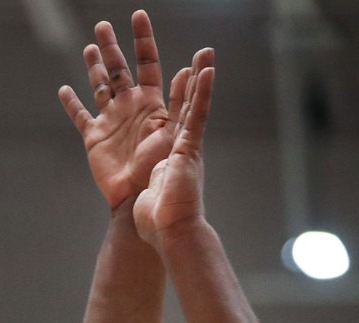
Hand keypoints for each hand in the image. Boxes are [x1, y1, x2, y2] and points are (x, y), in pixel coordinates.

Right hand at [58, 11, 188, 209]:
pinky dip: (71, 104)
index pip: (148, 62)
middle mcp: (131, 107)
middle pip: (119, 69)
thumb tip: (191, 66)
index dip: (143, 39)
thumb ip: (183, 99)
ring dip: (94, 67)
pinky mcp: (95, 139)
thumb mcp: (178, 131)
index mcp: (152, 102)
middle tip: (102, 25)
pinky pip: (80, 116)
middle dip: (111, 46)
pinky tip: (65, 90)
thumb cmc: (165, 169)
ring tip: (89, 47)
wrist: (142, 199)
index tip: (138, 15)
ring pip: (100, 86)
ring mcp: (111, 122)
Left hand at [132, 56, 214, 248]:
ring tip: (207, 53)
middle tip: (202, 57)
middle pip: (187, 107)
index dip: (179, 99)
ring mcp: (187, 147)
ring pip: (194, 105)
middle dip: (193, 81)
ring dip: (201, 77)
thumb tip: (151, 191)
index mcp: (170, 156)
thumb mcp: (152, 196)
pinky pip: (196, 115)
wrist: (170, 233)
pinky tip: (206, 71)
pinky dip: (201, 92)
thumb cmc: (158, 223)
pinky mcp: (189, 149)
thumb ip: (153, 186)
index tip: (182, 78)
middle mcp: (182, 148)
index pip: (175, 122)